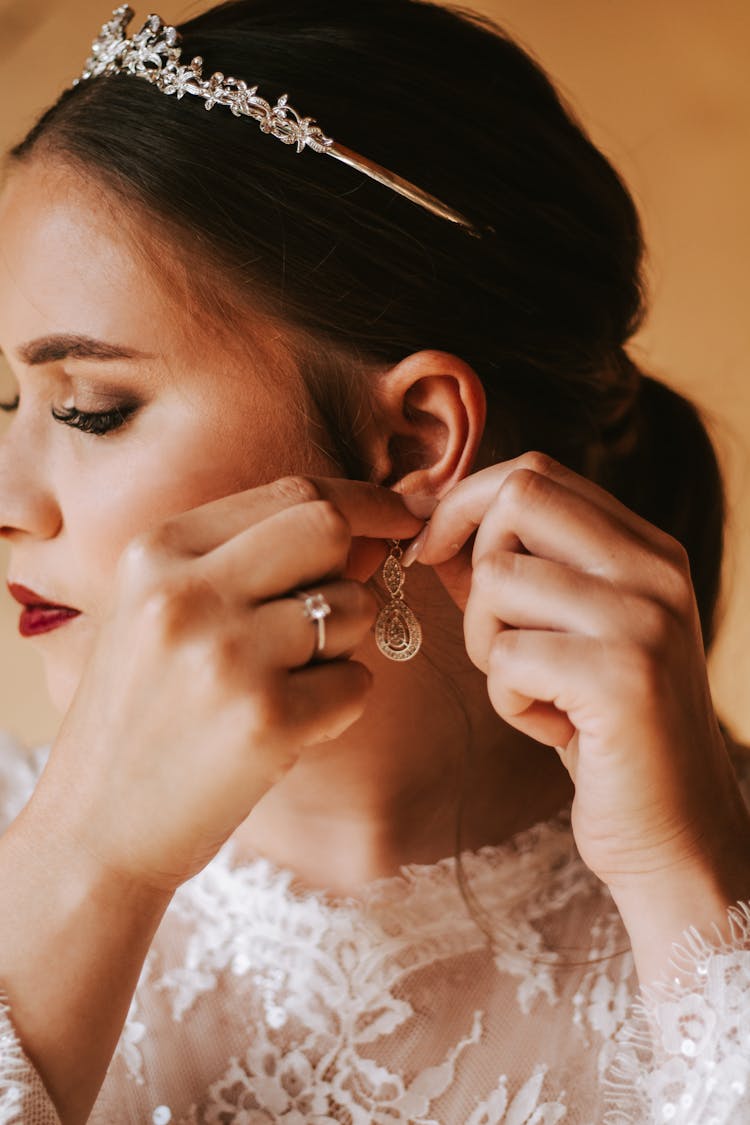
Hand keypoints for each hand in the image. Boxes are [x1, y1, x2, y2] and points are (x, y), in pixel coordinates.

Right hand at [28, 476, 422, 893]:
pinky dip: (340, 704)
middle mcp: (187, 591)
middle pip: (327, 528)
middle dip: (368, 551)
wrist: (94, 829)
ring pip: (354, 607)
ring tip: (291, 680)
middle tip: (373, 581)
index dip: (363, 499)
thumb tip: (369, 532)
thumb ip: (251, 562)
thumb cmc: (142, 715)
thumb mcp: (162, 612)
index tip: (400, 513)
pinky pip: (357, 683)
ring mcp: (226, 655)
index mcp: (158, 551)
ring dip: (347, 643)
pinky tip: (289, 727)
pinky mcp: (265, 720)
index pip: (291, 493)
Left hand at [407, 452, 749, 902]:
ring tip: (535, 693)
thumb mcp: (564, 635)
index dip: (463, 503)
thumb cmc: (605, 732)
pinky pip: (507, 657)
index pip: (536, 474)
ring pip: (497, 581)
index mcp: (647, 550)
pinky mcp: (624, 677)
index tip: (431, 550)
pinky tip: (554, 728)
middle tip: (491, 631)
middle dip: (469, 559)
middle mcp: (656, 570)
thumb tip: (426, 514)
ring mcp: (645, 619)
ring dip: (488, 647)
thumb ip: (514, 571)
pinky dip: (508, 700)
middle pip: (517, 499)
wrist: (675, 835)